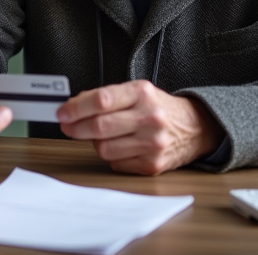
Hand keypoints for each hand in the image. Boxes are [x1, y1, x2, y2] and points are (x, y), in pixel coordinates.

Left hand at [56, 80, 223, 174]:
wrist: (195, 128)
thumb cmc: (158, 108)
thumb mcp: (137, 92)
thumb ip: (106, 97)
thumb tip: (72, 106)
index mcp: (143, 93)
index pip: (102, 99)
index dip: (76, 107)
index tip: (62, 112)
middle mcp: (150, 117)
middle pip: (100, 126)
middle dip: (76, 127)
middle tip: (67, 126)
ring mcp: (152, 143)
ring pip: (104, 149)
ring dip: (95, 143)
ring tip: (101, 136)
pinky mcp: (152, 165)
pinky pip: (116, 163)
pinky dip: (112, 156)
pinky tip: (119, 147)